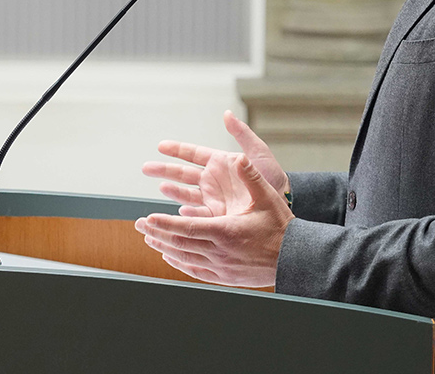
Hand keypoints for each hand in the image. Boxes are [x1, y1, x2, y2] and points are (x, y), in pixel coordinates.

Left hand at [135, 155, 292, 286]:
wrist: (295, 259)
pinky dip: (179, 263)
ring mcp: (221, 267)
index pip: (186, 228)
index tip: (147, 218)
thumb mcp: (268, 197)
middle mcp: (220, 251)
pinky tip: (170, 256)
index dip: (164, 224)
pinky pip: (195, 271)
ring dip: (164, 247)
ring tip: (149, 239)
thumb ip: (251, 176)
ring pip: (185, 258)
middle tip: (138, 225)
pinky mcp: (225, 276)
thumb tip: (240, 157)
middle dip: (157, 233)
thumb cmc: (281, 226)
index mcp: (226, 231)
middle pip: (180, 244)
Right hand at [142, 110, 288, 216]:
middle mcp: (213, 181)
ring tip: (161, 187)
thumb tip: (227, 114)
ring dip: (172, 191)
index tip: (160, 146)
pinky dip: (186, 213)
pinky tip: (178, 211)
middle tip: (146, 167)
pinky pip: (196, 214)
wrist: (285, 203)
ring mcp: (213, 199)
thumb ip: (241, 134)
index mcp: (220, 163)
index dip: (176, 150)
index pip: (193, 154)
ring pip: (185, 194)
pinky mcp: (216, 217)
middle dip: (164, 170)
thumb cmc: (274, 178)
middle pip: (182, 174)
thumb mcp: (258, 153)